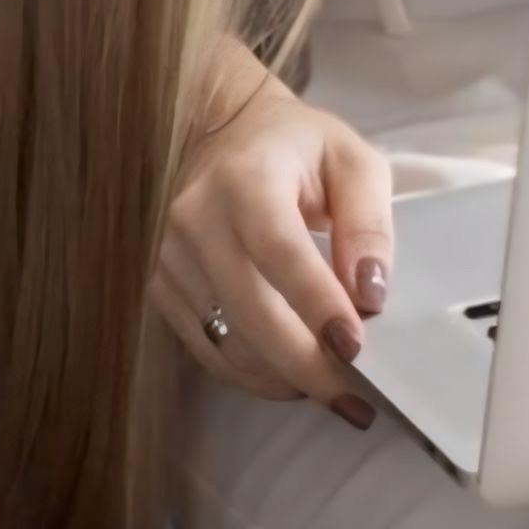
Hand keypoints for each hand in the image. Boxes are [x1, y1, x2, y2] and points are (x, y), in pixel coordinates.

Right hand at [150, 46, 394, 429]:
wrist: (217, 130)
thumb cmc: (297, 147)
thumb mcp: (352, 162)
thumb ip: (368, 223)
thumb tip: (371, 295)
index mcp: (245, 178)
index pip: (280, 253)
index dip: (318, 306)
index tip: (357, 348)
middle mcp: (193, 218)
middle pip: (249, 312)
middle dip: (307, 365)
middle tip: (356, 399)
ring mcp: (166, 256)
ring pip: (225, 341)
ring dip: (283, 377)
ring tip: (333, 390)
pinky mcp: (157, 285)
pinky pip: (204, 347)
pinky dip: (251, 372)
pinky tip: (290, 376)